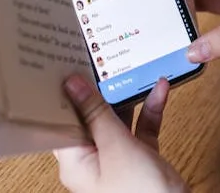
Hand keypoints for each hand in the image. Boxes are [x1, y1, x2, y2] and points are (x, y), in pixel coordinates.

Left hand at [54, 75, 187, 192]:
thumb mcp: (116, 147)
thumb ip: (96, 113)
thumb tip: (73, 84)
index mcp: (75, 162)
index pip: (59, 121)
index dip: (59, 94)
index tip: (60, 64)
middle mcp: (92, 161)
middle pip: (89, 117)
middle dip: (97, 90)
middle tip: (98, 58)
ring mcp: (118, 160)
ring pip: (117, 120)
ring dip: (127, 96)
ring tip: (130, 67)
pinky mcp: (142, 159)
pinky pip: (142, 128)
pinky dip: (150, 109)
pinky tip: (160, 88)